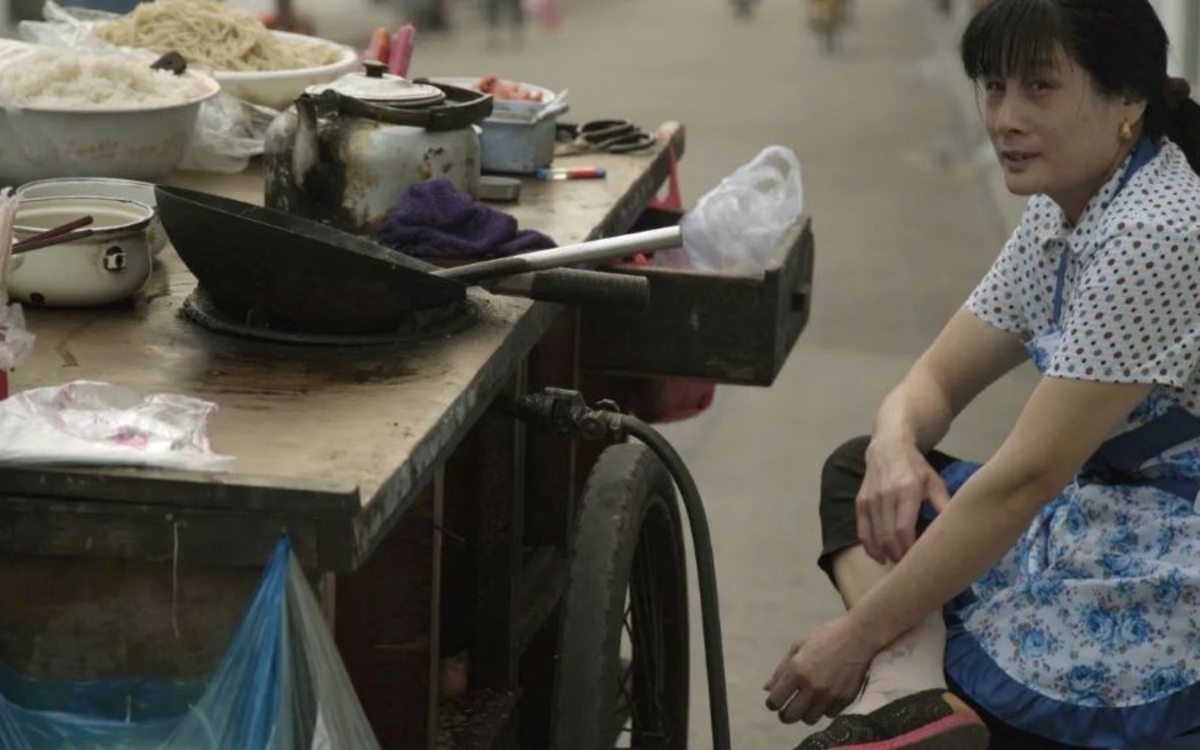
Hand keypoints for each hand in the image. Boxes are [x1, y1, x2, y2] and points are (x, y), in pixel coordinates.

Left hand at [763, 616, 875, 724]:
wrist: (859, 637)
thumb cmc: (826, 637)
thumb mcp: (798, 646)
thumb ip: (781, 670)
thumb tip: (767, 689)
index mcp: (796, 671)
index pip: (776, 700)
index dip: (772, 703)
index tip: (774, 701)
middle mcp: (812, 687)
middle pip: (790, 716)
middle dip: (784, 714)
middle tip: (787, 708)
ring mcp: (829, 696)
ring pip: (809, 719)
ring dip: (804, 714)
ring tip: (806, 704)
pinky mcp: (844, 700)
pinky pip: (828, 715)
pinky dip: (823, 710)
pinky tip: (823, 699)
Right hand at [857, 438, 950, 563]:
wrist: (888, 447)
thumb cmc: (916, 467)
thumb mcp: (934, 482)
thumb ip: (943, 505)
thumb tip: (955, 527)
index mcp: (907, 491)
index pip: (903, 528)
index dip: (909, 549)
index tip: (918, 560)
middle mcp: (885, 495)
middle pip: (888, 536)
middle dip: (898, 555)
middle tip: (909, 567)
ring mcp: (870, 499)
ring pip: (875, 535)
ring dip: (885, 553)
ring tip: (897, 563)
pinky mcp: (860, 502)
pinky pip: (862, 530)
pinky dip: (869, 546)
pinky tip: (879, 556)